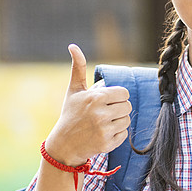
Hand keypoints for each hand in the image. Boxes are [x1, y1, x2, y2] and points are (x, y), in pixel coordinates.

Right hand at [44, 44, 131, 165]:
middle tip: (105, 112)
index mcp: (95, 97)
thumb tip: (73, 46)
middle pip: (128, 106)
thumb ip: (78, 67)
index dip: (117, 96)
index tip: (106, 101)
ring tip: (103, 123)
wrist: (63, 144)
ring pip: (127, 120)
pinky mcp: (107, 143)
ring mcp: (104, 129)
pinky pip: (124, 134)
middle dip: (118, 108)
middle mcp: (100, 113)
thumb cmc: (71, 113)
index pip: (124, 93)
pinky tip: (103, 133)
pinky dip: (117, 134)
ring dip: (118, 121)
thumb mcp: (74, 90)